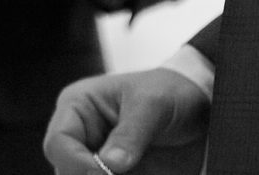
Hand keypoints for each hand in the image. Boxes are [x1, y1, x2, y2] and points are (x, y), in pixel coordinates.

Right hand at [43, 68, 209, 174]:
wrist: (199, 108)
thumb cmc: (170, 92)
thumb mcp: (152, 105)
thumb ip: (130, 134)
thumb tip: (109, 166)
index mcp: (78, 106)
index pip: (59, 143)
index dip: (77, 164)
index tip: (107, 174)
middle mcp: (82, 136)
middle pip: (66, 172)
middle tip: (127, 174)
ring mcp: (98, 160)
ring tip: (141, 172)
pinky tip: (147, 174)